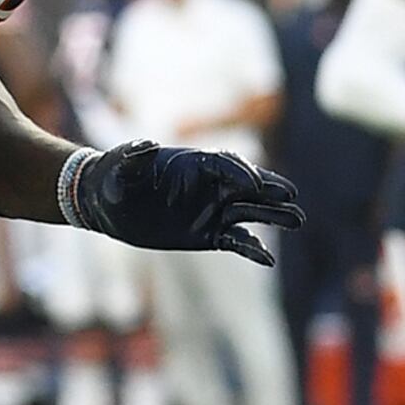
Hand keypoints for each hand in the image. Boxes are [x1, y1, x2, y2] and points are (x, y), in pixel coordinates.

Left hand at [64, 141, 302, 264]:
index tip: (252, 185)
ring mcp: (214, 210)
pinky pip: (238, 241)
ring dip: (275, 216)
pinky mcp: (210, 234)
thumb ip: (135, 156)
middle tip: (292, 196)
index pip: (229, 164)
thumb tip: (146, 145)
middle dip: (271, 190)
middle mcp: (212, 186)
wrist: (107, 204)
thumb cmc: (114, 178)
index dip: (242, 173)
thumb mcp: (121, 166)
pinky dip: (253, 249)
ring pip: (252, 212)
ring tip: (297, 220)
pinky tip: (268, 259)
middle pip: (250, 186)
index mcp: (196, 163)